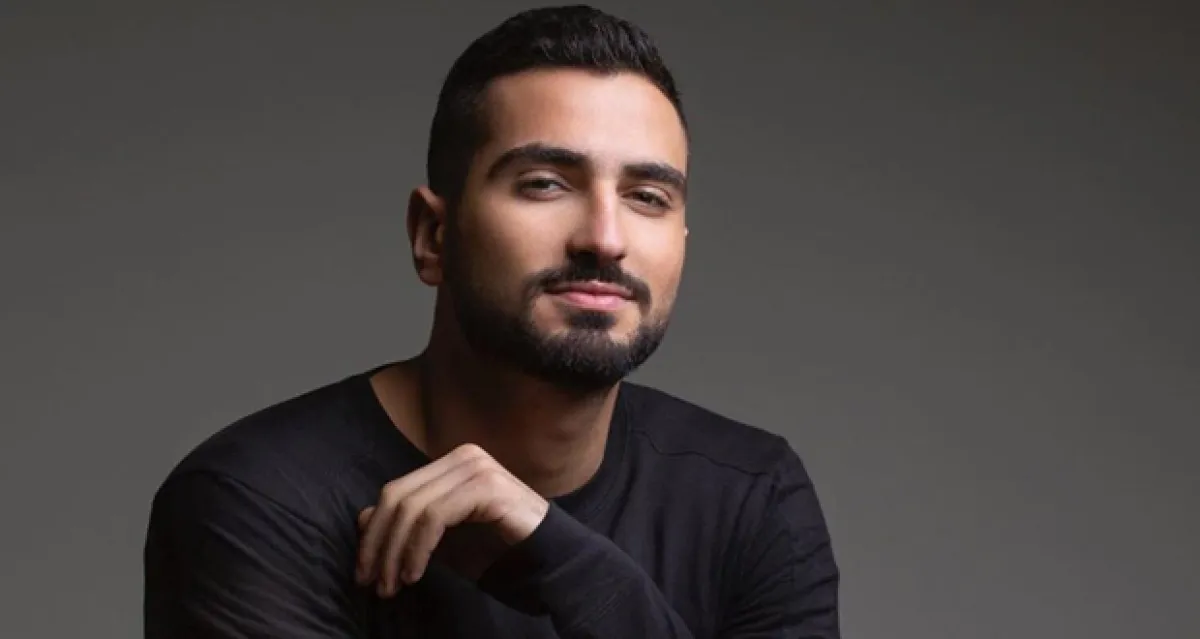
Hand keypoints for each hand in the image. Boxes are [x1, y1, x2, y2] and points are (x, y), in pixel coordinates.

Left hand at [355, 443, 549, 596]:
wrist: (549, 559)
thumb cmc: (498, 549)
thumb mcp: (443, 540)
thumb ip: (408, 526)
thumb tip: (362, 519)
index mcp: (451, 463)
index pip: (395, 491)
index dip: (373, 532)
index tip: (365, 571)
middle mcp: (462, 457)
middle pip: (397, 496)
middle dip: (378, 543)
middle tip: (372, 582)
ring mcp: (476, 467)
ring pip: (412, 507)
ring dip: (395, 552)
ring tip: (393, 585)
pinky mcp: (487, 486)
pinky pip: (435, 517)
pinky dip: (417, 548)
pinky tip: (415, 573)